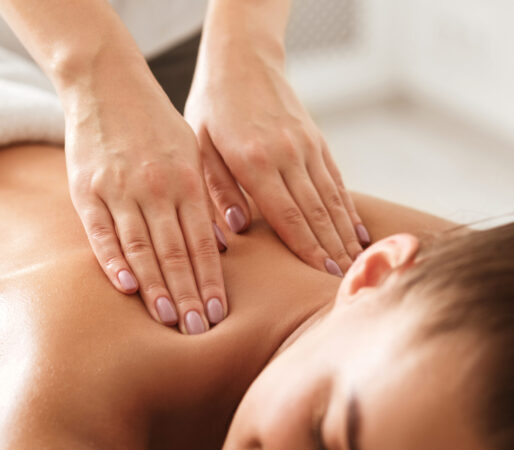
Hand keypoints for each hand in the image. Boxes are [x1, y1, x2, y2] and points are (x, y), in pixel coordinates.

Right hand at [65, 70, 227, 333]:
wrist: (107, 84)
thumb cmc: (156, 125)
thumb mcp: (190, 153)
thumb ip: (202, 199)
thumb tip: (219, 245)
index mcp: (187, 181)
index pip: (202, 243)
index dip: (211, 280)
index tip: (219, 313)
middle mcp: (156, 188)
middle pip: (175, 252)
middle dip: (188, 294)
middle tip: (198, 330)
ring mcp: (119, 189)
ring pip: (142, 247)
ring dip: (156, 287)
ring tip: (168, 319)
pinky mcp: (86, 189)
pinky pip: (101, 231)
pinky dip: (113, 260)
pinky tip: (126, 287)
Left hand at [185, 37, 370, 275]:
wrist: (242, 60)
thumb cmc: (212, 106)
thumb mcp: (200, 144)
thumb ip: (217, 186)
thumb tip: (235, 227)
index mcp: (255, 160)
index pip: (288, 215)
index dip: (309, 249)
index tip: (325, 275)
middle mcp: (288, 155)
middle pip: (316, 212)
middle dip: (332, 250)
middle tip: (345, 282)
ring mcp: (306, 146)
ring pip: (331, 198)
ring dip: (344, 233)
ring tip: (357, 263)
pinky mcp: (316, 140)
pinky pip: (336, 179)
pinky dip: (347, 207)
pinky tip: (356, 228)